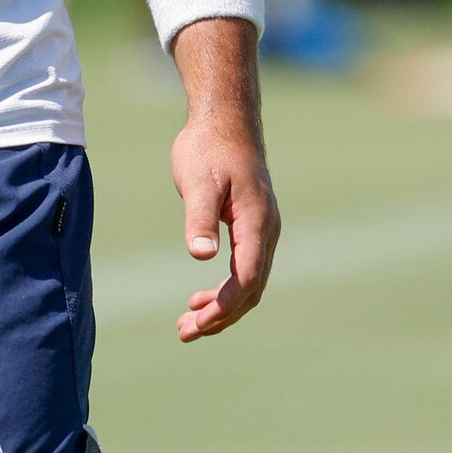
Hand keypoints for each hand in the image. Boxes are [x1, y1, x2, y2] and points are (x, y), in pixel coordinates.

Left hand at [169, 112, 278, 341]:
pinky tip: (200, 297)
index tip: (200, 322)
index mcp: (256, 222)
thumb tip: (201, 255)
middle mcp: (266, 231)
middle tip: (186, 332)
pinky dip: (225, 289)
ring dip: (222, 307)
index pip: (248, 277)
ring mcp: (262, 230)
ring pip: (249, 282)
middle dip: (221, 315)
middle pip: (251, 288)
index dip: (226, 304)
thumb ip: (200, 218)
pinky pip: (245, 269)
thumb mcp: (198, 181)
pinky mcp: (252, 227)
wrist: (224, 121)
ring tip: (188, 325)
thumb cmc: (208, 148)